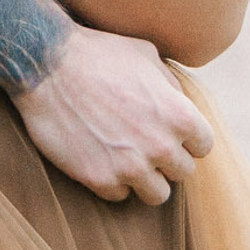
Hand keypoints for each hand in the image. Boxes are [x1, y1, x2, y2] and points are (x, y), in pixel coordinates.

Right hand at [12, 26, 212, 204]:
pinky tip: (98, 158)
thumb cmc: (98, 54)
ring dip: (143, 178)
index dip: (185, 138)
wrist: (46, 64)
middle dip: (164, 158)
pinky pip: (119, 195)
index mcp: (179, 116)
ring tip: (125, 158)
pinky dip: (111, 181)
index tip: (166, 132)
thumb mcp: (145, 55)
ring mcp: (130, 166)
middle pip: (182, 173)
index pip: (203, 147)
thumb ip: (171, 87)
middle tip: (142, 142)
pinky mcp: (99, 178)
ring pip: (156, 194)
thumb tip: (181, 104)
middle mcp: (161, 146)